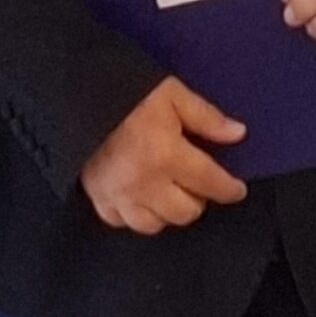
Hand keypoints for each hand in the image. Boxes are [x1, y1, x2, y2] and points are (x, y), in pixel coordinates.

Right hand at [77, 78, 248, 234]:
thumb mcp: (173, 94)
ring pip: (156, 224)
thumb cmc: (129, 91)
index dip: (229, 189)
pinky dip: (136, 214)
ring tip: (170, 190)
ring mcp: (118, 195)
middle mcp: (144, 183)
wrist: (78, 93)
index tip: (237, 189)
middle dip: (198, 198)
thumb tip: (238, 134)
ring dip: (168, 210)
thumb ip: (207, 117)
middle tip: (196, 180)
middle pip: (186, 212)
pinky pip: (123, 222)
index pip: (210, 184)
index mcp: (166, 155)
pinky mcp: (97, 198)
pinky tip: (141, 196)